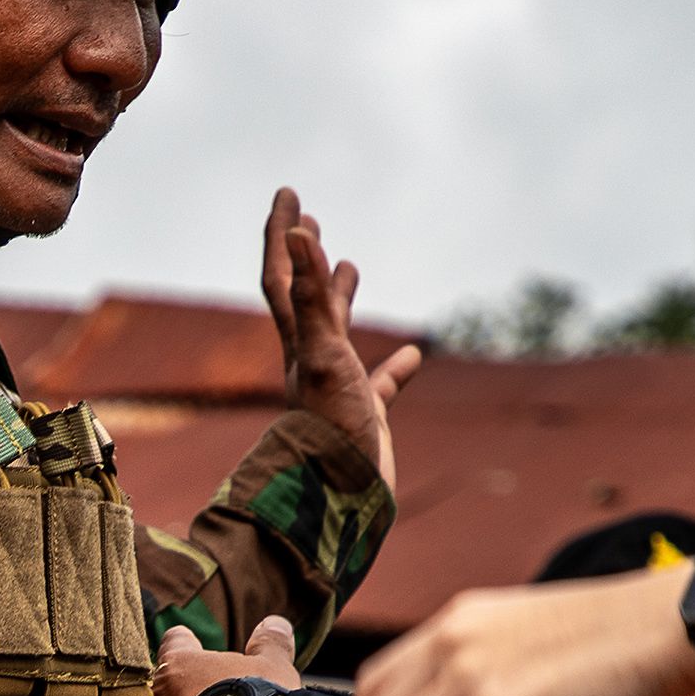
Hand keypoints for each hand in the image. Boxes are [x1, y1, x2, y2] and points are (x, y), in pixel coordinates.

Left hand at [262, 187, 421, 486]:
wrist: (341, 502)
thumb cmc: (332, 431)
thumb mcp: (322, 355)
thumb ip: (311, 297)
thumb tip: (298, 232)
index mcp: (300, 342)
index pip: (282, 276)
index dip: (281, 234)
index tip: (287, 193)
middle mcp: (312, 360)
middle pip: (301, 297)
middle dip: (302, 256)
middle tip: (307, 217)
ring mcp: (338, 388)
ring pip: (337, 335)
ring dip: (339, 299)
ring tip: (350, 267)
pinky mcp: (363, 418)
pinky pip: (380, 387)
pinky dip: (395, 370)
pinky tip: (413, 359)